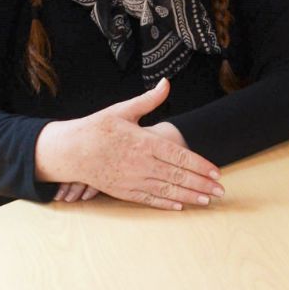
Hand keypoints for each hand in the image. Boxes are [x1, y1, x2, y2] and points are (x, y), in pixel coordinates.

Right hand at [34, 78, 224, 209]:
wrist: (68, 150)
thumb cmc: (97, 128)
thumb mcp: (123, 110)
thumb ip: (149, 100)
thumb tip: (166, 83)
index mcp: (144, 142)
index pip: (179, 156)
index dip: (200, 165)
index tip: (216, 173)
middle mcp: (141, 164)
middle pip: (177, 176)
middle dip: (201, 184)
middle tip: (220, 191)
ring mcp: (131, 179)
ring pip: (166, 190)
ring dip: (189, 196)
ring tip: (207, 200)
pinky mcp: (122, 190)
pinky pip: (148, 199)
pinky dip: (165, 203)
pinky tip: (180, 206)